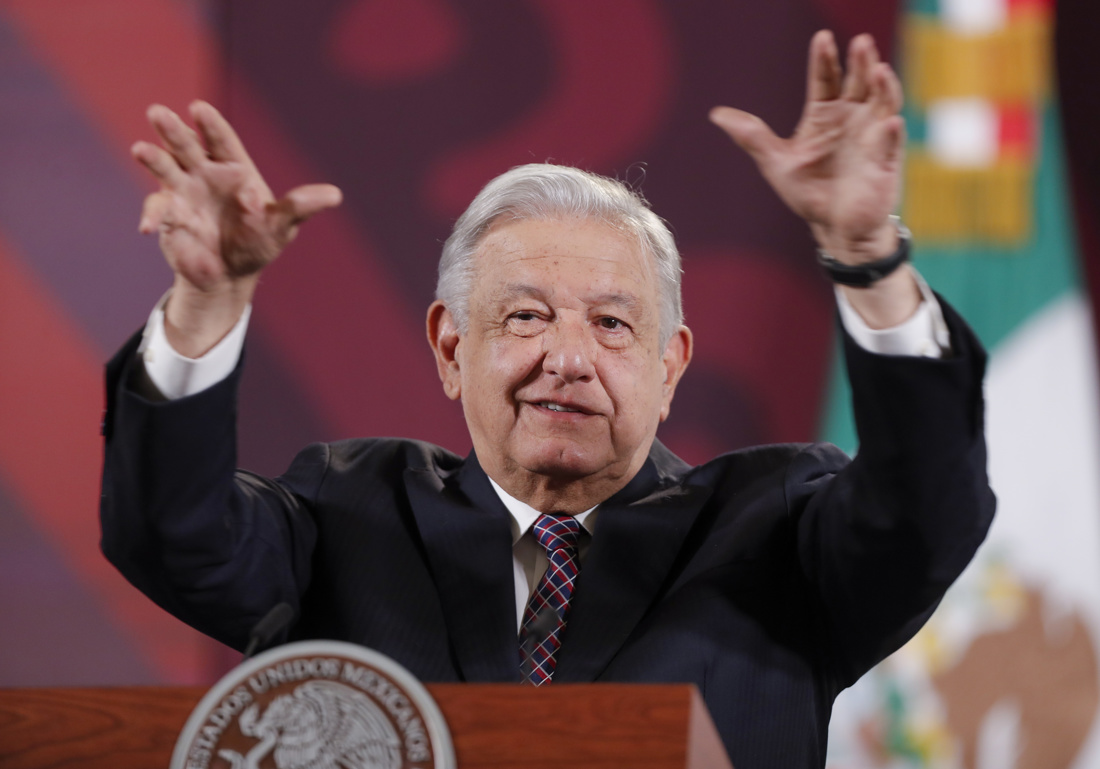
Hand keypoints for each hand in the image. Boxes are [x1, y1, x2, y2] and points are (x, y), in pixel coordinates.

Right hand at [132, 101, 341, 354]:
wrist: (230, 273)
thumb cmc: (258, 241)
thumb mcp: (282, 226)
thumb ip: (300, 207)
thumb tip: (335, 195)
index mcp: (234, 169)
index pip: (221, 141)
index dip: (210, 124)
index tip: (199, 108)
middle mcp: (204, 174)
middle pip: (187, 146)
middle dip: (173, 130)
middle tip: (158, 112)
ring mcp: (182, 193)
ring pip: (165, 169)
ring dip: (153, 159)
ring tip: (140, 149)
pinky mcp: (168, 217)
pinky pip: (158, 212)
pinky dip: (153, 217)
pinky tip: (149, 228)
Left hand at [710, 31, 903, 263]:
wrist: (833, 227)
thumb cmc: (808, 192)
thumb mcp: (776, 162)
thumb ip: (752, 137)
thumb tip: (716, 115)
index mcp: (825, 114)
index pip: (826, 78)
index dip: (824, 59)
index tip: (822, 38)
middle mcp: (852, 118)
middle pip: (859, 81)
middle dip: (861, 62)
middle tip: (860, 42)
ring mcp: (872, 137)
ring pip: (883, 103)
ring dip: (883, 86)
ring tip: (879, 70)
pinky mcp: (885, 162)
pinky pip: (890, 144)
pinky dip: (891, 133)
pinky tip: (889, 123)